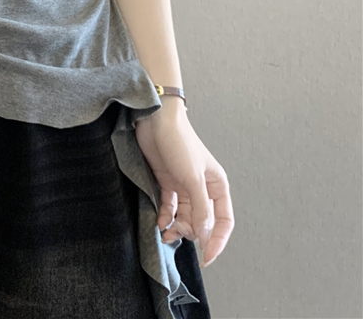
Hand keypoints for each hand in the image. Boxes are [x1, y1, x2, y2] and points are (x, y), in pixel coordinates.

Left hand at [134, 102, 233, 268]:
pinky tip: (158, 222)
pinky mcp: (167, 182)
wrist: (155, 121)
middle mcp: (202, 188)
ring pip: (184, 216)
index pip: (224, 221)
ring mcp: (184, 186)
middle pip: (201, 221)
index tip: (207, 257)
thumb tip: (205, 235)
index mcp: (217, 186)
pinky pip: (169, 207)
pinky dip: (164, 216)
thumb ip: (200, 209)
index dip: (217, 241)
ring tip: (164, 232)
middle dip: (190, 232)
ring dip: (175, 227)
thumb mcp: (192, 178)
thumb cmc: (179, 143)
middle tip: (174, 235)